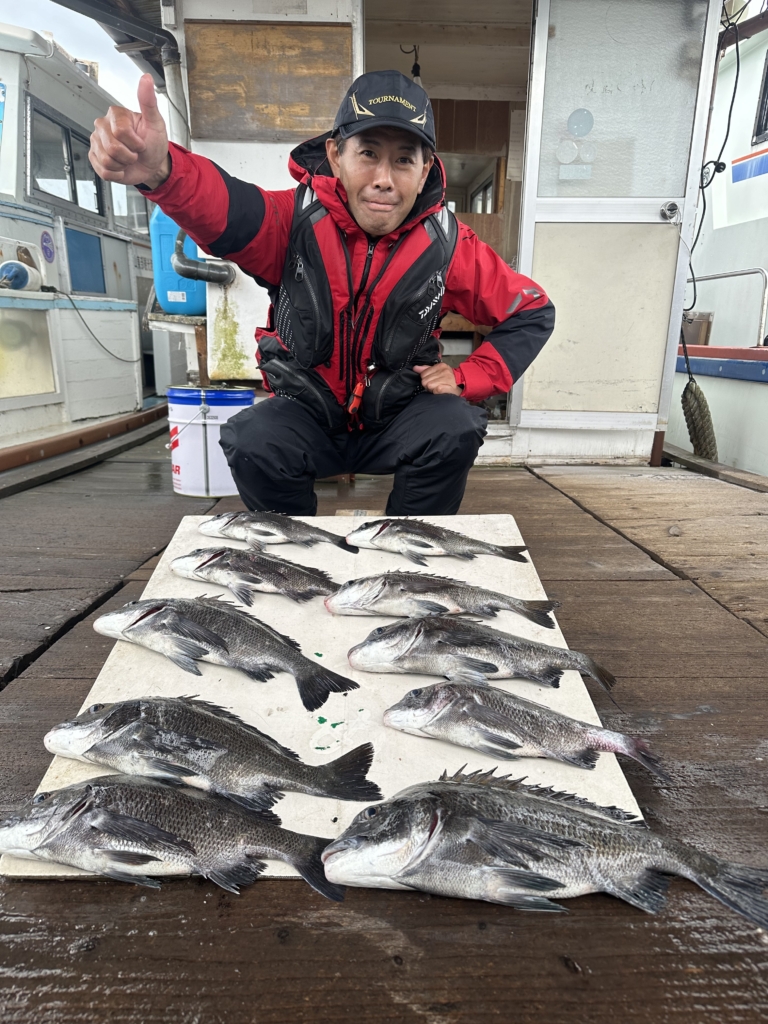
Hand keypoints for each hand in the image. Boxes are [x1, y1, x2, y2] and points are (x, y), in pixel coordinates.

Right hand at [89, 74, 170, 189]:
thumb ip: (148, 101)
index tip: (141, 142)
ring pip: (106, 161)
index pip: (120, 132)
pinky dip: (116, 173)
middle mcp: (103, 126)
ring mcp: (97, 142)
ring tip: (127, 159)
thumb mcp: (155, 122)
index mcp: (115, 114)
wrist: (152, 165)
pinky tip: (121, 166)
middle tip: (134, 152)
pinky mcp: (94, 158)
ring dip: (123, 165)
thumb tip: (146, 78)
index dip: (135, 143)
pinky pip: (102, 170)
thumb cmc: (154, 143)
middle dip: (129, 155)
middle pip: (112, 148)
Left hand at [413, 363, 462, 395]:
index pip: (423, 374)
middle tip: (435, 386)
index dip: (426, 379)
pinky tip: (440, 392)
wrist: (461, 387)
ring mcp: (448, 379)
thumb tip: (415, 368)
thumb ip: (425, 370)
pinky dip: (436, 392)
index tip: (432, 381)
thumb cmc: (446, 380)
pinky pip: (438, 389)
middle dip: (428, 385)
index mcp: (441, 366)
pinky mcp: (450, 387)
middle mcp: (445, 371)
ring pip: (430, 386)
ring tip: (438, 389)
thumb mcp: (437, 372)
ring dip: (432, 390)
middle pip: (425, 381)